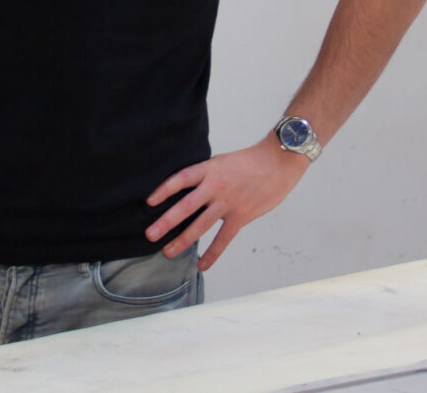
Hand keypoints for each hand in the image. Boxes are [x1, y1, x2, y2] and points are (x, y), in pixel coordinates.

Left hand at [144, 136, 307, 272]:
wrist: (278, 163)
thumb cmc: (251, 161)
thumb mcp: (222, 161)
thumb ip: (206, 174)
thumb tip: (189, 188)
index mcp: (209, 170)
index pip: (181, 179)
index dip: (164, 190)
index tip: (149, 202)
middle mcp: (215, 186)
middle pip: (186, 206)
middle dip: (166, 222)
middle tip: (150, 234)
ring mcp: (228, 203)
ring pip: (201, 225)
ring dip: (183, 240)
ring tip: (168, 251)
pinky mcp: (241, 216)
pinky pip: (223, 239)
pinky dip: (212, 253)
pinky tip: (201, 265)